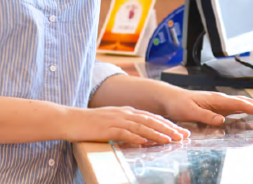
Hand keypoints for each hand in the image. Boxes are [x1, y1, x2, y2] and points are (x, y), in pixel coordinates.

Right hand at [61, 105, 190, 145]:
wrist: (69, 119)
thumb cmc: (89, 123)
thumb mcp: (112, 122)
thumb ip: (127, 127)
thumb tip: (142, 138)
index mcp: (127, 111)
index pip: (153, 117)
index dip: (168, 124)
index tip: (180, 131)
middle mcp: (125, 113)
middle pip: (152, 120)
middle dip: (169, 128)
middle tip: (183, 136)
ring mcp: (116, 120)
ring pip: (142, 126)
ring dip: (158, 133)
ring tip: (170, 140)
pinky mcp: (107, 128)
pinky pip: (125, 133)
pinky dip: (137, 137)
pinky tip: (146, 142)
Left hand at [162, 89, 252, 126]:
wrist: (170, 98)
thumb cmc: (178, 104)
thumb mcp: (189, 112)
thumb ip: (205, 116)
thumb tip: (222, 120)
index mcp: (217, 99)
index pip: (240, 104)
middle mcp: (222, 99)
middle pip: (248, 101)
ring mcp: (223, 102)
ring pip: (247, 103)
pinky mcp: (221, 106)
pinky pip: (240, 107)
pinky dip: (252, 108)